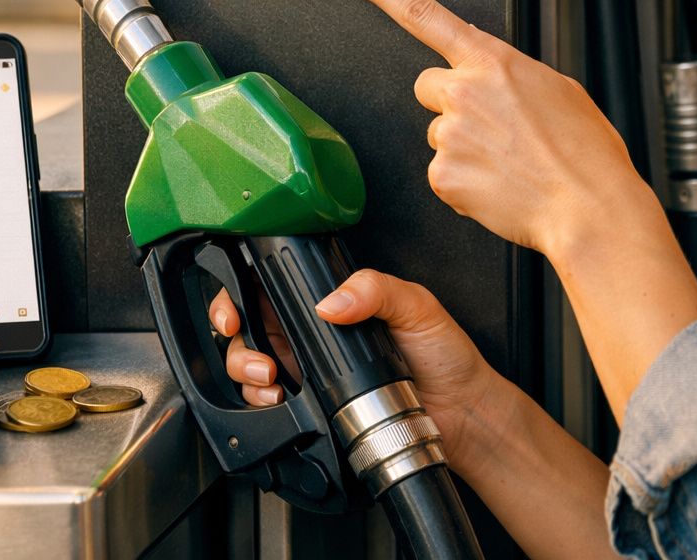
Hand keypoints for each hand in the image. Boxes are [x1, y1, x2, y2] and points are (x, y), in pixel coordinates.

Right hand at [210, 269, 503, 470]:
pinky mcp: (310, 406)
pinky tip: (278, 402)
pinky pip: (268, 405)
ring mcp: (308, 370)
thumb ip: (376, 289)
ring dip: (245, 371)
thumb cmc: (445, 355)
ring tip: (271, 379)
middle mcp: (313, 333)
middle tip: (259, 355)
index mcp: (335, 301)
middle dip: (237, 338)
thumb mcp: (416, 306)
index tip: (237, 307)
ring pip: (249, 364)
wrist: (459, 414)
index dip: (243, 291)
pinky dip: (260, 405)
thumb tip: (333, 301)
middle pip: (249, 325)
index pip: (274, 284)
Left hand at [333, 0, 659, 256]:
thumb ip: (512, 74)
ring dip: (464, 146)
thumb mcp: (558, 89)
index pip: (422, 13)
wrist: (589, 207)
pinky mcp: (443, 176)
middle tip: (492, 127)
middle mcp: (465, 92)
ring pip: (438, 134)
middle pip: (429, 87)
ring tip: (508, 162)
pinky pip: (442, 174)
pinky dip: (465, 182)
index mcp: (493, 62)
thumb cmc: (584, 154)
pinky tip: (498, 185)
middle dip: (452, 104)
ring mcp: (449, 134)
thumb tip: (495, 75)